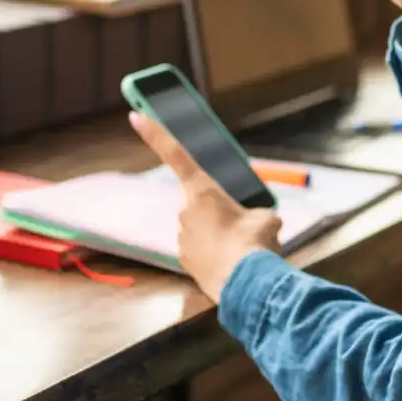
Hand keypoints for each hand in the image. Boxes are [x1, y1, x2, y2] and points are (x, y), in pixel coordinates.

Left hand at [129, 112, 282, 302]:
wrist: (245, 285)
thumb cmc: (254, 243)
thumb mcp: (266, 218)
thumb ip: (257, 213)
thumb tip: (260, 221)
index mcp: (203, 190)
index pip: (175, 153)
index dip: (154, 132)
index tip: (135, 115)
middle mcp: (185, 210)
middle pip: (200, 201)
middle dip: (218, 210)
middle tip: (242, 226)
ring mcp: (182, 236)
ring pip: (201, 226)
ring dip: (218, 233)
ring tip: (240, 248)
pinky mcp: (183, 259)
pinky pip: (198, 248)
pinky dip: (213, 252)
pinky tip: (230, 262)